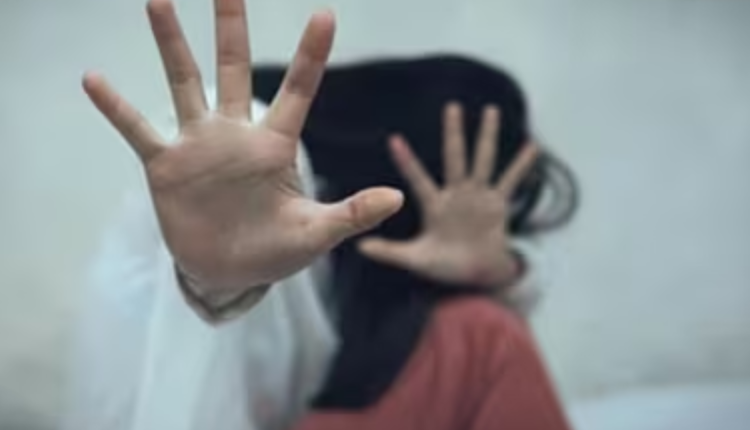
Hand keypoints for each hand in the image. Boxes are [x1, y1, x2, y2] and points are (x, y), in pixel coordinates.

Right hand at [83, 0, 402, 291]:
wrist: (227, 273)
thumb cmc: (274, 251)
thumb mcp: (315, 235)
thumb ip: (351, 213)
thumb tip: (397, 197)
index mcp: (276, 147)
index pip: (298, 91)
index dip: (311, 55)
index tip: (325, 14)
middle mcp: (236, 135)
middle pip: (234, 70)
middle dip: (231, 28)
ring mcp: (198, 146)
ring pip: (183, 85)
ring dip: (171, 45)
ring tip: (158, 1)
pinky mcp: (165, 167)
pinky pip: (137, 130)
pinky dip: (116, 107)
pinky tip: (94, 77)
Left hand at [358, 103, 537, 288]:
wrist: (475, 275)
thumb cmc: (443, 266)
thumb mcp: (415, 259)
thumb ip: (390, 252)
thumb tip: (360, 246)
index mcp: (434, 205)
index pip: (417, 178)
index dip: (407, 160)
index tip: (394, 139)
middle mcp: (456, 194)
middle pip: (454, 157)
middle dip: (453, 132)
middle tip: (451, 106)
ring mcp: (478, 196)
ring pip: (483, 160)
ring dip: (487, 136)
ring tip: (490, 110)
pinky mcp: (498, 205)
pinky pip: (511, 180)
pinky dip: (521, 165)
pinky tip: (533, 147)